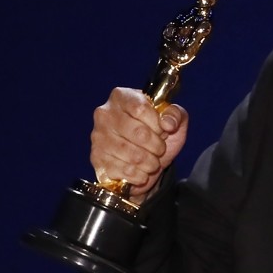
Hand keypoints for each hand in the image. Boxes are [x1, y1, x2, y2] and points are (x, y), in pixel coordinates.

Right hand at [90, 87, 187, 202]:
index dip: (157, 124)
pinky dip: (139, 175)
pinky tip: (142, 171)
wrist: (145, 157)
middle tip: (160, 149)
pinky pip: (124, 171)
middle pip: (138, 133)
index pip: (140, 109)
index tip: (164, 131)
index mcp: (122, 97)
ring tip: (153, 161)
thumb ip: (175, 114)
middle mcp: (105, 114)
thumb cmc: (157, 132)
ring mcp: (98, 137)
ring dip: (150, 163)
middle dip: (157, 146)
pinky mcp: (97, 159)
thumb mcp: (173, 119)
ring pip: (133, 155)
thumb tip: (168, 123)